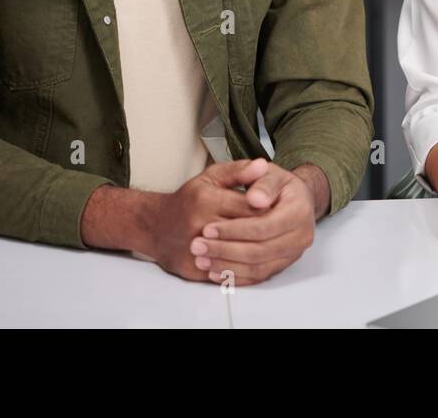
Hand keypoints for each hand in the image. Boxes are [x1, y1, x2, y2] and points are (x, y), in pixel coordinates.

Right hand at [143, 159, 268, 281]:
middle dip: (267, 232)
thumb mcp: (212, 176)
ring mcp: (195, 249)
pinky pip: (226, 272)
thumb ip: (239, 170)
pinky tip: (252, 261)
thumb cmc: (189, 199)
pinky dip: (242, 268)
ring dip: (258, 253)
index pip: (251, 208)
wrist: (156, 226)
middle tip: (280, 229)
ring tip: (269, 245)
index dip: (270, 210)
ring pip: (238, 256)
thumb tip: (263, 165)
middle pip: (247, 233)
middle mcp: (199, 224)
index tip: (280, 210)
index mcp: (206, 199)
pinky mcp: (193, 269)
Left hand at [190, 159, 317, 285]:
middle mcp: (301, 235)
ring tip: (201, 260)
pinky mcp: (284, 264)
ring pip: (258, 268)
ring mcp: (293, 253)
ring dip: (227, 266)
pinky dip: (236, 276)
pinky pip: (259, 276)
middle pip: (259, 251)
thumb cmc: (277, 184)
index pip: (263, 226)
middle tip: (197, 247)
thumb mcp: (269, 173)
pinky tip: (215, 272)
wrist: (295, 198)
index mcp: (299, 211)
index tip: (207, 228)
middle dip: (225, 250)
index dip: (234, 230)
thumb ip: (261, 182)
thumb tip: (255, 198)